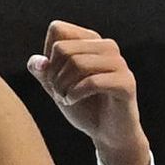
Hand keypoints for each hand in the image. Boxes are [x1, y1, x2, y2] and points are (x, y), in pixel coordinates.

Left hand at [25, 22, 148, 164]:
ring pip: (77, 63)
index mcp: (92, 41)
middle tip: (58, 93)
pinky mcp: (126, 83)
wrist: (109, 134)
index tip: (54, 77)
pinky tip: (73, 102)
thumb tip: (39, 62)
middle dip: (53, 75)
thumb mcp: (55, 87)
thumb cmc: (83, 107)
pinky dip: (75, 94)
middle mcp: (107, 46)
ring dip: (63, 86)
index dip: (48, 55)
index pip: (58, 30)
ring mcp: (119, 63)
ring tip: (65, 98)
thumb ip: (42, 71)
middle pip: (63, 48)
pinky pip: (92, 82)